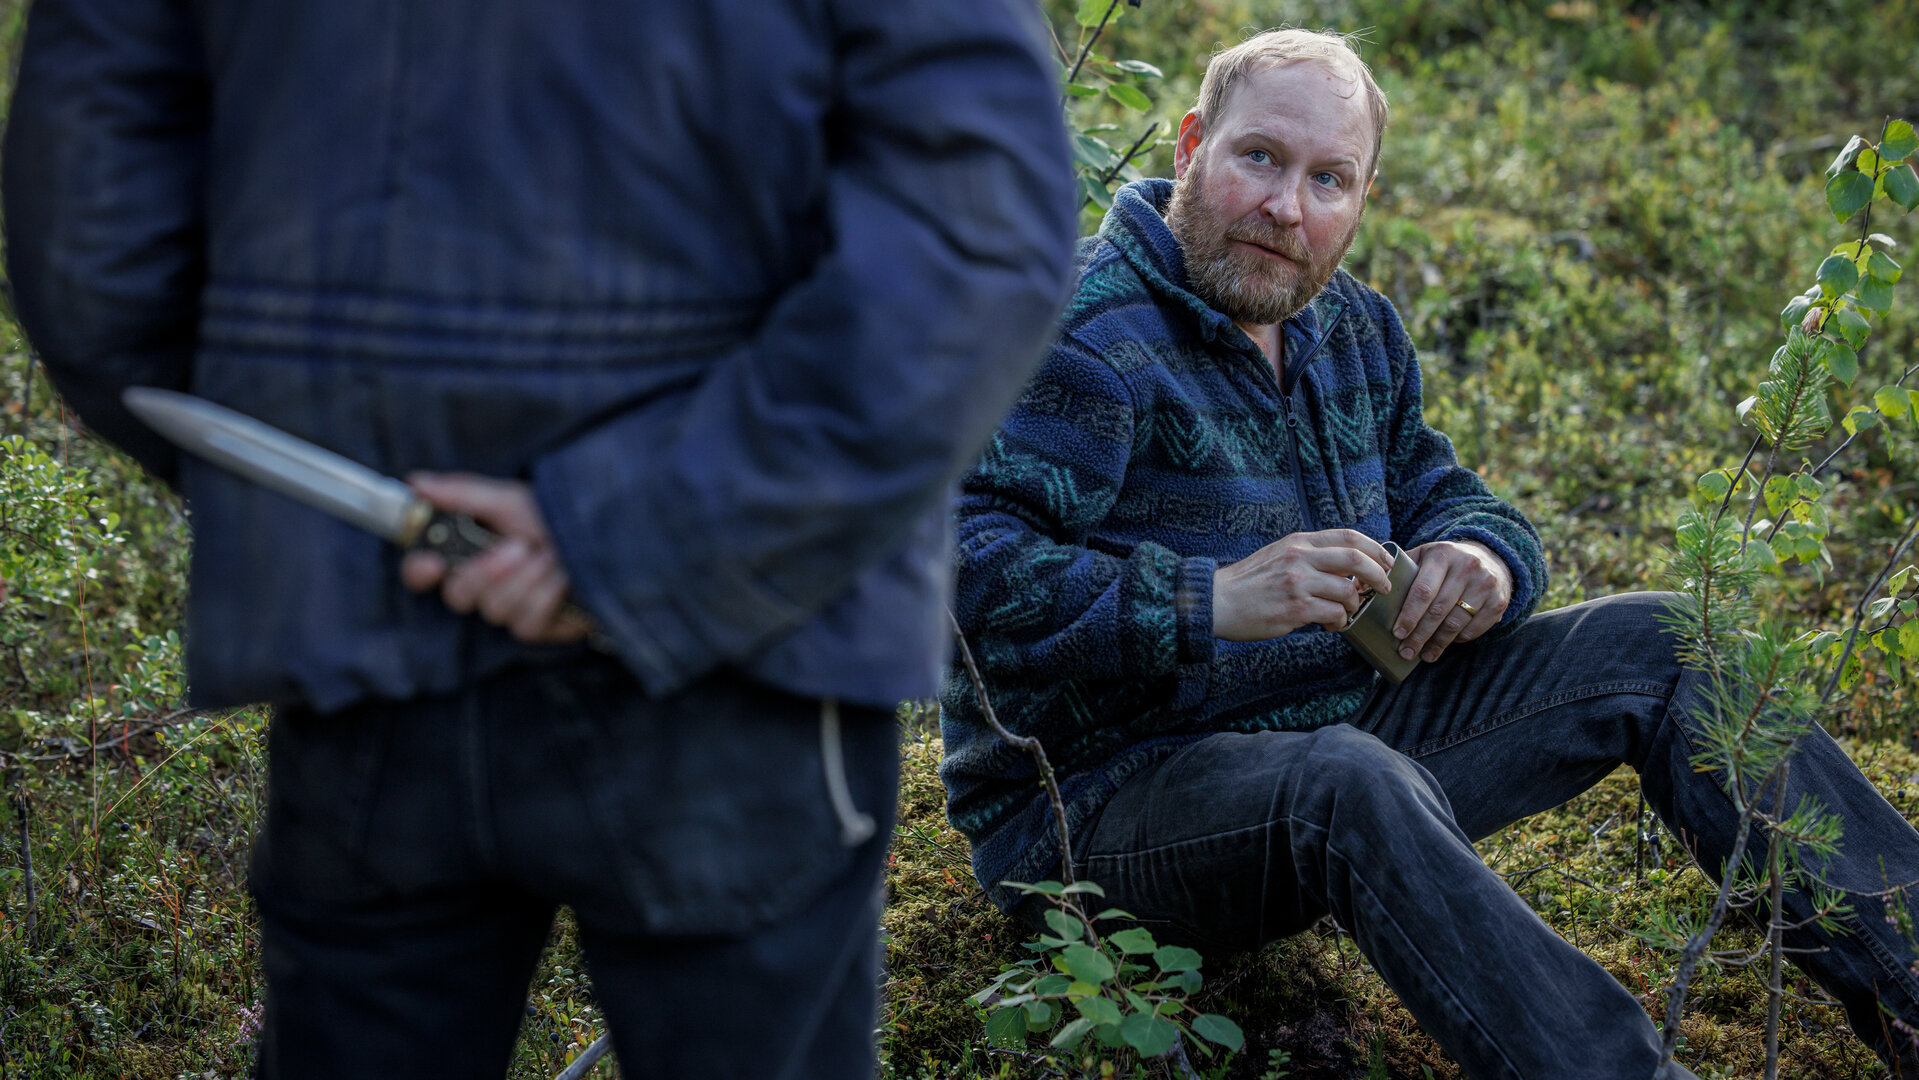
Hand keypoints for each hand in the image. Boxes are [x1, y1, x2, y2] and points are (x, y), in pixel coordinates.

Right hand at [399, 473, 593, 645]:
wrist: (607, 538)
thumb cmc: (556, 517)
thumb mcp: (512, 499)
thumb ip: (463, 494)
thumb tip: (416, 483)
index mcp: (468, 550)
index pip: (423, 572)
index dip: (420, 572)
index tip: (433, 563)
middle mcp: (483, 583)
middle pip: (458, 596)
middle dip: (487, 573)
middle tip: (519, 548)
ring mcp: (510, 608)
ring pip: (495, 610)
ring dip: (528, 578)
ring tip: (552, 555)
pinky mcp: (536, 628)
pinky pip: (525, 624)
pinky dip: (547, 596)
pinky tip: (564, 579)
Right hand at [1212, 529, 1394, 640]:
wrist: (1217, 602)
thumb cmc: (1249, 582)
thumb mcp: (1278, 554)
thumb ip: (1309, 555)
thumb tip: (1347, 566)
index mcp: (1298, 542)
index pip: (1348, 537)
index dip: (1375, 549)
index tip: (1386, 562)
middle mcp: (1299, 558)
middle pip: (1356, 559)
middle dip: (1378, 575)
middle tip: (1383, 588)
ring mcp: (1297, 583)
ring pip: (1348, 591)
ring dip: (1355, 605)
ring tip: (1346, 612)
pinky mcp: (1295, 609)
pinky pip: (1334, 613)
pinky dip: (1339, 621)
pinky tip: (1330, 624)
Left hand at [1392, 540, 1511, 663]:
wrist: (1489, 559)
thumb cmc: (1446, 562)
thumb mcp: (1425, 556)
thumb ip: (1401, 570)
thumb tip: (1365, 591)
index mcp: (1443, 555)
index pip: (1423, 590)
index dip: (1409, 615)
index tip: (1397, 633)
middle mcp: (1467, 567)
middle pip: (1439, 610)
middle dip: (1420, 635)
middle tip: (1406, 651)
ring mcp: (1486, 584)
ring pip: (1456, 623)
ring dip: (1437, 643)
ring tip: (1424, 655)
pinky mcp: (1499, 602)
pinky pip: (1474, 629)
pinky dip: (1457, 640)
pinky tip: (1444, 645)